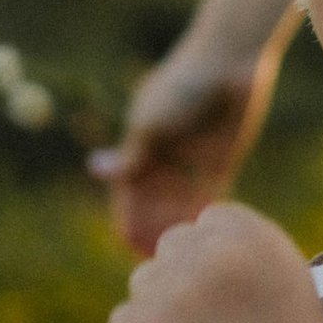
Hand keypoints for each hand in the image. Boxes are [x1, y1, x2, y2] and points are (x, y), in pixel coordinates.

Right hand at [92, 50, 277, 254]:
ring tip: (179, 252)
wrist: (228, 65)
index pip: (128, 190)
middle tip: (156, 257)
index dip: (127, 217)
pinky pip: (207, 195)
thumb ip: (130, 154)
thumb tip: (94, 170)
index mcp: (139, 145)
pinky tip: (203, 235)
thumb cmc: (182, 88)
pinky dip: (202, 214)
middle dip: (151, 229)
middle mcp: (162, 156)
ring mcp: (190, 159)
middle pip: (152, 203)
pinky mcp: (219, 160)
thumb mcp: (151, 123)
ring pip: (178, 203)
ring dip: (175, 226)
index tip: (127, 243)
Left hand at [108, 203, 322, 322]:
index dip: (216, 262)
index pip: (207, 222)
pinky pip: (123, 322)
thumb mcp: (283, 278)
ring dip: (161, 311)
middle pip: (172, 246)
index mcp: (250, 230)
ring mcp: (177, 285)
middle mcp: (212, 248)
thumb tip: (188, 235)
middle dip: (185, 281)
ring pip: (143, 281)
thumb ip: (239, 248)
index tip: (237, 300)